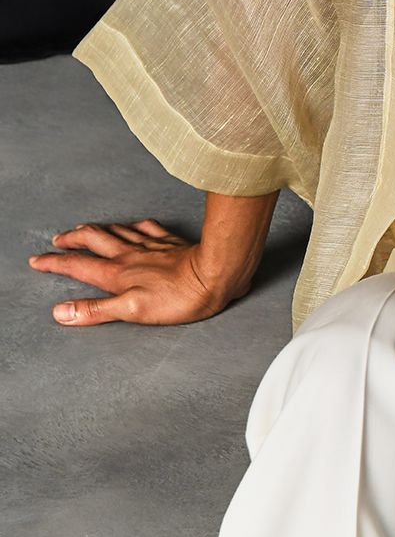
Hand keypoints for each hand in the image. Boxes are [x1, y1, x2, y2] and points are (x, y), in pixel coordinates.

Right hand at [28, 217, 247, 325]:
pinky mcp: (170, 243)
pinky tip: (134, 225)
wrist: (215, 274)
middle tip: (58, 239)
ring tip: (86, 228)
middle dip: (72, 240)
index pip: (77, 266)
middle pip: (93, 241)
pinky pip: (147, 228)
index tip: (37, 261)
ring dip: (98, 230)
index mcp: (116, 274)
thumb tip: (61, 312)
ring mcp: (150, 246)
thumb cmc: (177, 297)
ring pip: (116, 232)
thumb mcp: (131, 311)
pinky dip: (134, 226)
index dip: (55, 264)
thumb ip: (95, 310)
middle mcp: (129, 256)